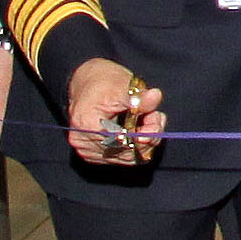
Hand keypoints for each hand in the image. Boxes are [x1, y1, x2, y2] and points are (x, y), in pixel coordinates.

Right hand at [62, 56, 165, 171]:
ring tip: (149, 118)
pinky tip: (142, 128)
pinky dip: (137, 145)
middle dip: (148, 135)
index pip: (122, 141)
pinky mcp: (96, 155)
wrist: (87, 84)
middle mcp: (84, 144)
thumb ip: (139, 97)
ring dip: (145, 141)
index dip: (144, 133)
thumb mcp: (122, 85)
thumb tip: (155, 96)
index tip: (156, 117)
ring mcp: (89, 152)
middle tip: (156, 116)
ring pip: (128, 157)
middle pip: (127, 152)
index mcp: (86, 126)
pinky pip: (123, 157)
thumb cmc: (102, 82)